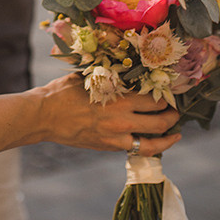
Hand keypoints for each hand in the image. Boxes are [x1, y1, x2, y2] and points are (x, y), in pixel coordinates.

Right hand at [42, 74, 181, 155]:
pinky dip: (148, 146)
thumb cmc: (62, 92)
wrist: (44, 116)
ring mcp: (115, 137)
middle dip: (172, 117)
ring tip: (174, 134)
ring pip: (152, 143)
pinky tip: (152, 142)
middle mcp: (121, 120)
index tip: (168, 93)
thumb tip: (124, 70)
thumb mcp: (88, 77)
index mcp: (118, 99)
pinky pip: (135, 149)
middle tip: (175, 112)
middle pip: (159, 122)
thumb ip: (109, 76)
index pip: (153, 101)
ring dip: (166, 138)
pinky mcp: (108, 147)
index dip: (165, 97)